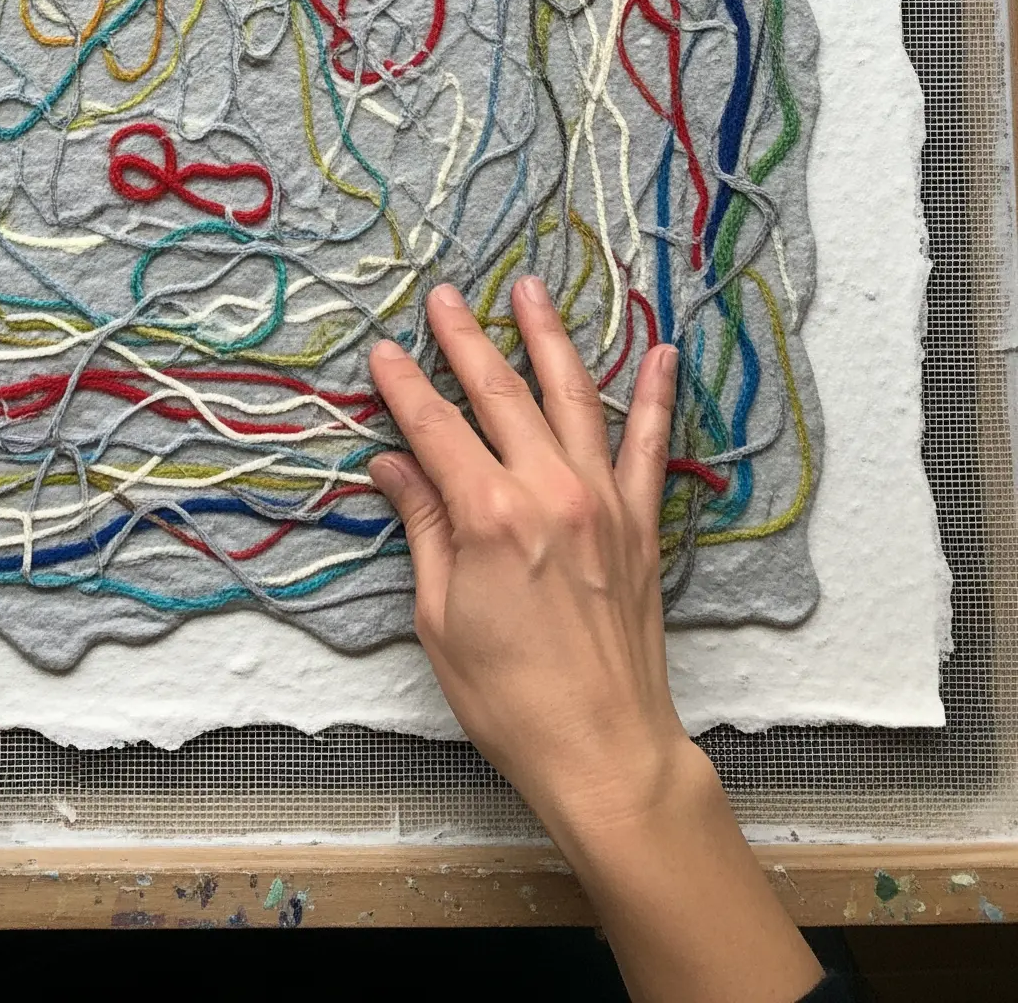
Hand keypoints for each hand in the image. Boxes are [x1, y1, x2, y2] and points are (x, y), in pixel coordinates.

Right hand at [369, 278, 821, 1002]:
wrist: (605, 751)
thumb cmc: (510, 699)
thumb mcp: (441, 617)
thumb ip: (424, 528)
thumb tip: (394, 468)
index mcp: (488, 516)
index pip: (434, 428)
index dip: (403, 387)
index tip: (382, 353)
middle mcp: (549, 492)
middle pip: (500, 393)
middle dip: (465, 339)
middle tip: (443, 297)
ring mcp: (601, 501)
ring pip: (571, 396)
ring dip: (548, 338)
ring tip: (531, 290)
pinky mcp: (639, 523)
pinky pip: (649, 443)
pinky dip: (655, 395)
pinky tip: (660, 352)